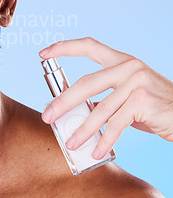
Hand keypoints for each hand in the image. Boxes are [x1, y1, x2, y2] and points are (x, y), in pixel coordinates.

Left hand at [39, 37, 172, 159]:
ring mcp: (137, 82)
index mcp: (121, 61)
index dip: (65, 47)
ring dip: (83, 129)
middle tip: (48, 116)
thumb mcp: (128, 94)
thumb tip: (74, 111)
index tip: (43, 53)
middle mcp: (129, 67)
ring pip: (100, 109)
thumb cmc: (154, 107)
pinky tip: (96, 151)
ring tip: (71, 142)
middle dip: (64, 102)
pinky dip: (105, 140)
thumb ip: (105, 96)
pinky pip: (117, 124)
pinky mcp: (143, 101)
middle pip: (86, 83)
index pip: (89, 46)